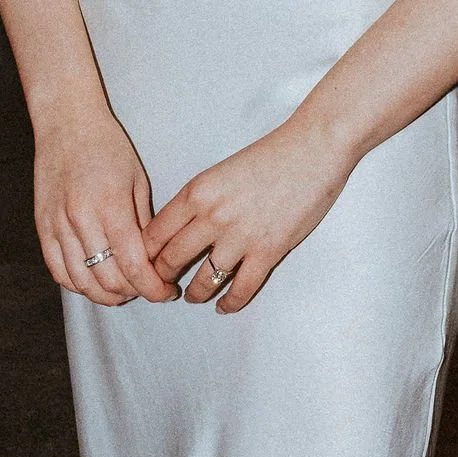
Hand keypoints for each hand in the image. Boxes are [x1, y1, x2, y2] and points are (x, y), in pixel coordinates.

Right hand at [32, 103, 170, 304]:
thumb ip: (144, 224)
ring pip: (81, 282)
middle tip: (147, 288)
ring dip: (106, 295)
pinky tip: (94, 283)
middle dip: (133, 293)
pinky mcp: (42, 227)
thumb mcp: (138, 181)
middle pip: (108, 280)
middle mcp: (81, 220)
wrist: (67, 124)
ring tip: (123, 290)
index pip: (134, 266)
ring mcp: (57, 225)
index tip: (166, 292)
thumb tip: (152, 261)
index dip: (153, 288)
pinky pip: (58, 271)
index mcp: (111, 206)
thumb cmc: (108, 147)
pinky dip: (78, 285)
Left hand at [144, 114, 353, 313]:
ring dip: (195, 294)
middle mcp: (212, 216)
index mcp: (196, 192)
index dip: (144, 255)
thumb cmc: (270, 155)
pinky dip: (229, 303)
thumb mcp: (220, 171)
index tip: (144, 264)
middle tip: (162, 286)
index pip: (154, 234)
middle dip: (162, 278)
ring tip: (193, 297)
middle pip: (171, 260)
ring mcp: (240, 236)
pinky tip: (223, 306)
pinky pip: (241, 289)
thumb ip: (199, 200)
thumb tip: (181, 229)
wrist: (313, 149)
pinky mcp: (268, 251)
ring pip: (203, 280)